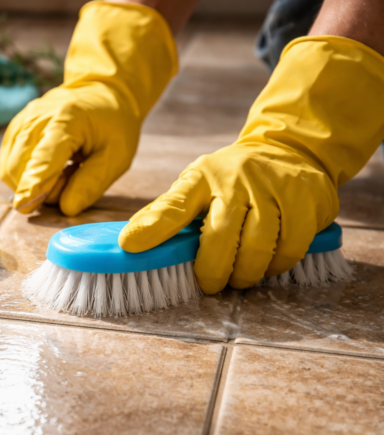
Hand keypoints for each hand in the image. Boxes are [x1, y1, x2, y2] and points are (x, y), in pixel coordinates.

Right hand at [0, 0, 176, 215]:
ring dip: (33, 183)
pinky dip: (27, 175)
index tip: (23, 206)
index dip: (34, 183)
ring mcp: (21, 122)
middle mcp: (36, 118)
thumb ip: (93, 182)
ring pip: (10, 169)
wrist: (100, 91)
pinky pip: (9, 165)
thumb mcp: (118, 155)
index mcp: (66, 120)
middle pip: (20, 168)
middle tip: (72, 177)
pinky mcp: (14, 130)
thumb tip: (67, 208)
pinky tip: (51, 166)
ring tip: (64, 170)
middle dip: (41, 189)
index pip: (44, 157)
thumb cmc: (112, 124)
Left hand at [119, 36, 383, 293]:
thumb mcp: (196, 187)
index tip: (130, 247)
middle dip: (213, 271)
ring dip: (245, 274)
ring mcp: (274, 190)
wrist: (290, 150)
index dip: (152, 228)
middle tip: (212, 284)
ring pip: (257, 250)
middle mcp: (237, 181)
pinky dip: (275, 266)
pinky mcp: (307, 203)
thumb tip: (128, 243)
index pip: (173, 204)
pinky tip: (267, 263)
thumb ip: (166, 214)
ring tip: (239, 276)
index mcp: (202, 178)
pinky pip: (289, 250)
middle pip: (220, 238)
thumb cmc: (231, 179)